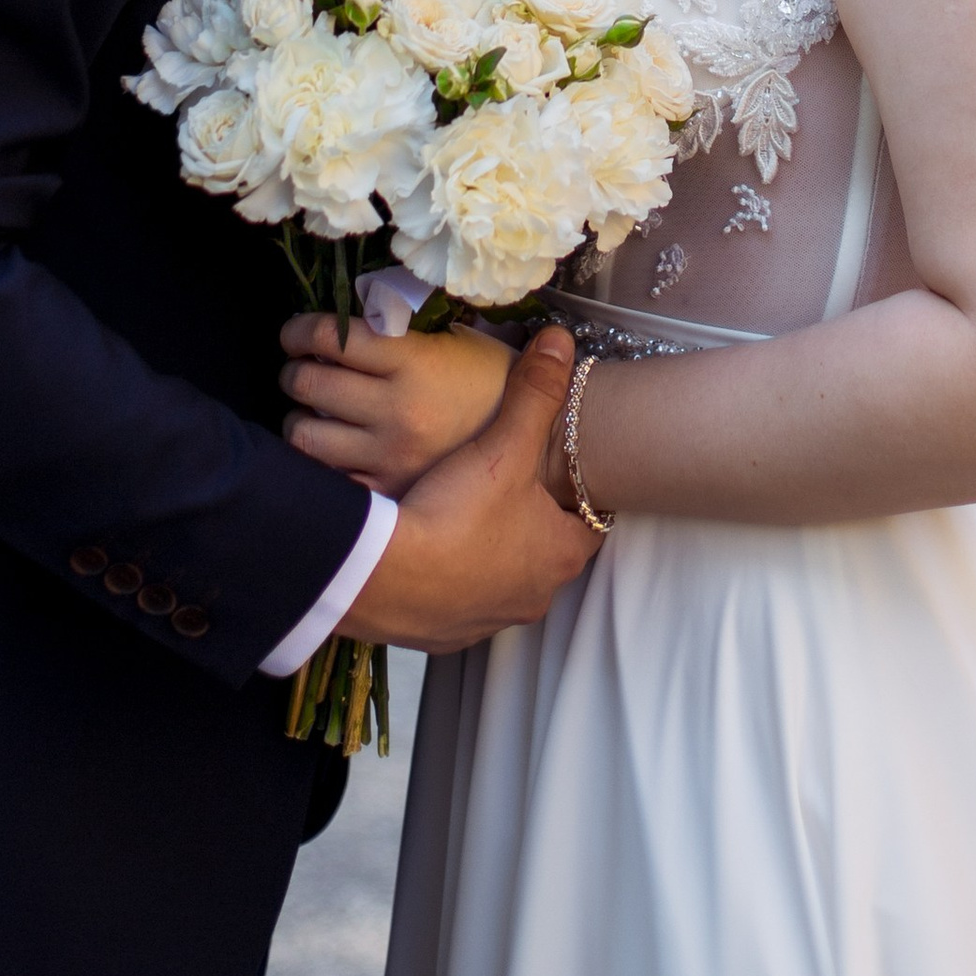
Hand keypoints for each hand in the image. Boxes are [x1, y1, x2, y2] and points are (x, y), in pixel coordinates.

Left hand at [279, 311, 513, 496]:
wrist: (541, 448)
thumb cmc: (493, 383)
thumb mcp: (458, 340)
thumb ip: (405, 326)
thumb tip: (349, 305)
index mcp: (415, 362)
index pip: (331, 336)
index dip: (300, 330)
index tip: (296, 333)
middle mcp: (398, 410)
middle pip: (310, 383)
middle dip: (294, 371)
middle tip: (298, 367)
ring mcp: (390, 456)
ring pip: (306, 434)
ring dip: (297, 417)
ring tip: (308, 409)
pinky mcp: (389, 492)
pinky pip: (328, 478)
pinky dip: (318, 461)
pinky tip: (328, 448)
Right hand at [338, 326, 600, 653]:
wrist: (383, 575)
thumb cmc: (458, 512)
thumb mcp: (505, 444)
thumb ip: (536, 392)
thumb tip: (562, 339)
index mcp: (561, 556)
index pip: (592, 524)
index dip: (578, 495)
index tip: (561, 473)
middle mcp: (533, 598)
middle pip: (544, 552)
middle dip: (531, 522)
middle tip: (508, 485)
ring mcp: (486, 622)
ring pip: (500, 580)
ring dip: (489, 553)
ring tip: (462, 512)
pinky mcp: (442, 636)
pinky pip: (455, 602)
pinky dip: (448, 578)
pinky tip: (426, 547)